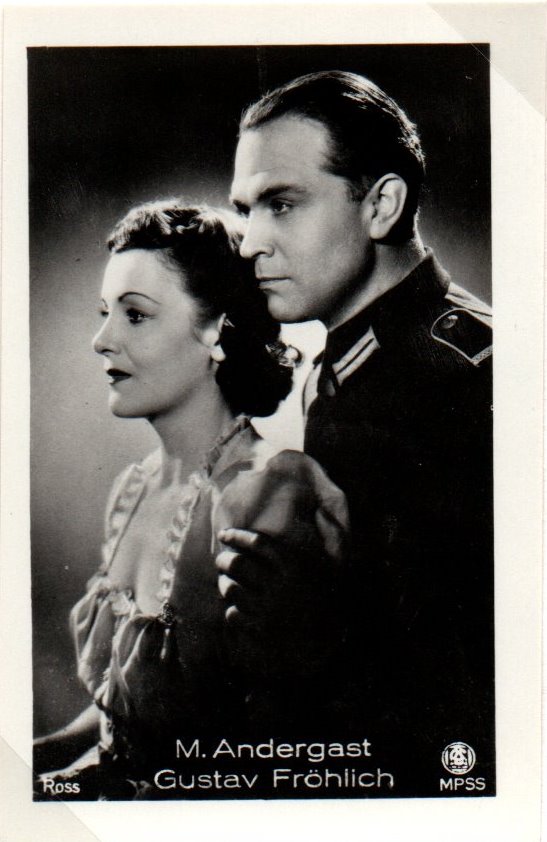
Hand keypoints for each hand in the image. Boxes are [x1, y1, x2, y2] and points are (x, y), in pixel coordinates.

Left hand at [215, 527, 346, 676]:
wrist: (329, 644)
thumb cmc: (323, 604)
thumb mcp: (315, 573)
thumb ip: (291, 557)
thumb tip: (263, 543)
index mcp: (294, 567)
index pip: (258, 543)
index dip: (237, 536)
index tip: (224, 535)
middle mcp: (278, 585)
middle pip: (238, 563)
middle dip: (223, 560)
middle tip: (221, 561)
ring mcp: (267, 608)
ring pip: (230, 589)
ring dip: (223, 583)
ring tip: (224, 583)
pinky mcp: (260, 630)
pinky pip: (233, 614)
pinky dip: (231, 610)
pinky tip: (235, 609)